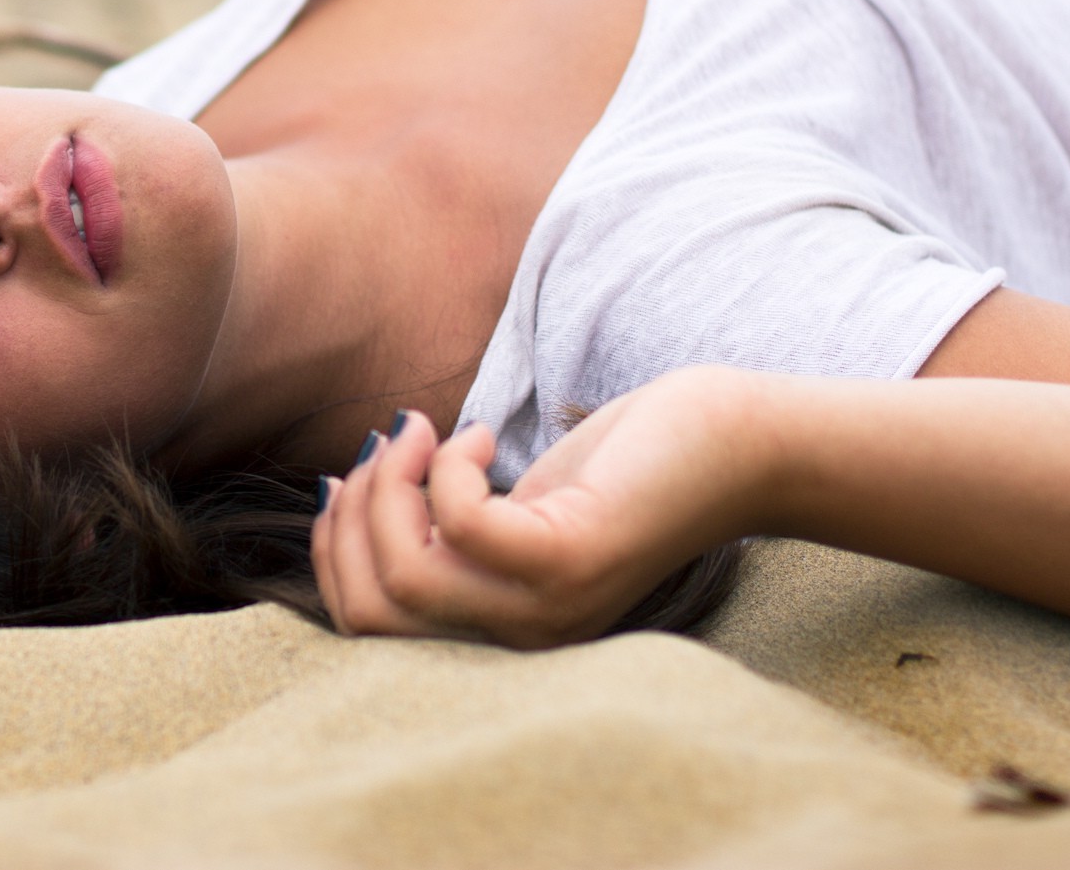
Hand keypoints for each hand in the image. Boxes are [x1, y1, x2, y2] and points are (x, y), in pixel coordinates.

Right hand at [310, 366, 770, 647]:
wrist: (737, 446)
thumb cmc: (622, 466)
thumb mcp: (513, 505)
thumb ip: (440, 524)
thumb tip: (346, 488)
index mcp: (498, 631)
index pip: (368, 628)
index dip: (332, 549)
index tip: (346, 475)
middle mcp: (517, 638)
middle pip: (372, 611)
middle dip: (349, 518)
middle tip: (387, 446)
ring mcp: (545, 607)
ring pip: (406, 573)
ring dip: (391, 484)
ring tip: (427, 431)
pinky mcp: (570, 559)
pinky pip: (463, 522)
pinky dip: (452, 463)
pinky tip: (484, 432)